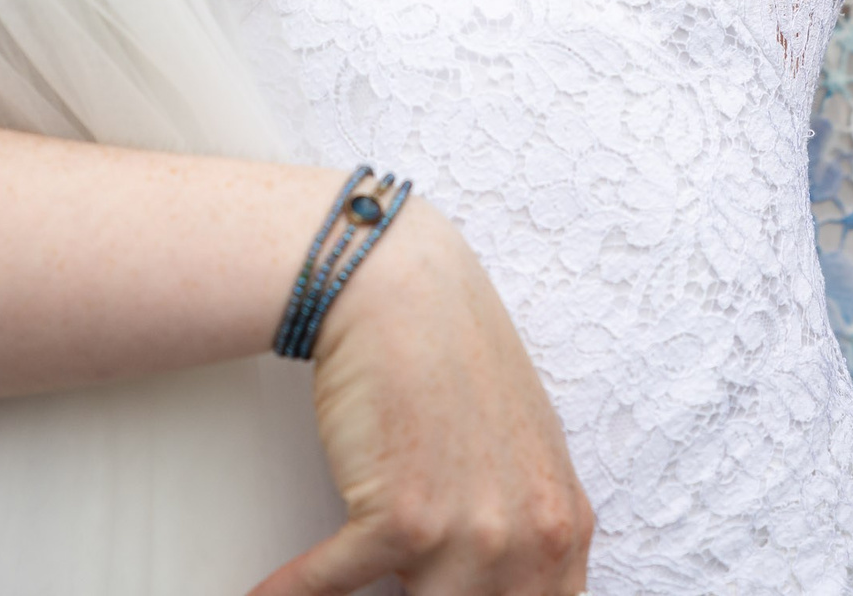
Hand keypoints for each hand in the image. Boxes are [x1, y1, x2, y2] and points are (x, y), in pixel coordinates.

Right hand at [250, 201, 591, 595]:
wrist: (402, 289)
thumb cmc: (452, 355)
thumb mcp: (521, 451)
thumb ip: (522, 526)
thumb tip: (496, 582)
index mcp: (563, 525)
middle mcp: (528, 537)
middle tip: (388, 592)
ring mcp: (468, 532)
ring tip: (323, 594)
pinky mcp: (401, 517)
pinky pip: (332, 587)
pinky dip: (288, 592)